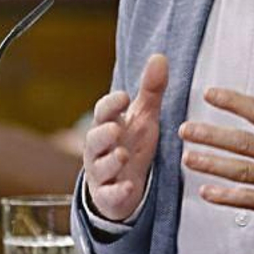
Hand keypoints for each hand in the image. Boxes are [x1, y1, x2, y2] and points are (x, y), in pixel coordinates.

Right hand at [83, 54, 167, 222]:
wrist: (124, 183)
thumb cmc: (131, 144)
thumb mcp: (144, 117)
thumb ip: (151, 89)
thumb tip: (160, 56)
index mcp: (107, 126)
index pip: (102, 112)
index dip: (110, 105)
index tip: (124, 97)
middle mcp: (100, 149)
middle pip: (94, 139)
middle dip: (103, 134)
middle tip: (116, 129)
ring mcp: (102, 173)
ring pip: (100, 167)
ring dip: (110, 161)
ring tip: (123, 156)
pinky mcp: (108, 197)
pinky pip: (109, 195)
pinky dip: (118, 191)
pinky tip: (129, 187)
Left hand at [179, 69, 253, 228]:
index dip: (233, 101)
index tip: (210, 94)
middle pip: (242, 142)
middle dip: (211, 135)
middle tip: (186, 130)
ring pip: (241, 171)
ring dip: (212, 164)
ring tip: (188, 158)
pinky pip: (249, 201)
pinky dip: (226, 198)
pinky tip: (206, 193)